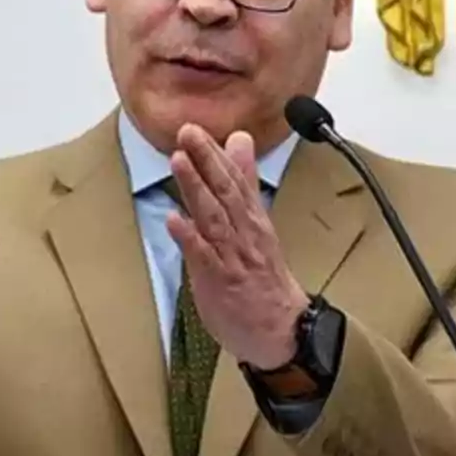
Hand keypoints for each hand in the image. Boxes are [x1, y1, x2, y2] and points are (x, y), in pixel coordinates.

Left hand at [166, 123, 309, 369]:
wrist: (282, 328)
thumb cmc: (263, 275)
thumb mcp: (256, 220)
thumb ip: (245, 180)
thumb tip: (239, 140)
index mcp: (251, 217)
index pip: (233, 178)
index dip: (213, 153)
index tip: (194, 128)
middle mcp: (243, 231)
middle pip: (224, 191)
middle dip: (205, 160)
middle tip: (187, 132)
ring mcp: (232, 255)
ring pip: (214, 217)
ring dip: (196, 188)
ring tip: (179, 162)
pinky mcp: (220, 281)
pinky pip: (204, 257)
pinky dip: (189, 238)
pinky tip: (173, 220)